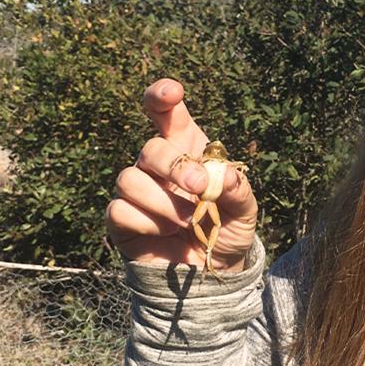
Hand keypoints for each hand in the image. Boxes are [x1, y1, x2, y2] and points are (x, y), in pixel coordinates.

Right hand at [106, 78, 257, 272]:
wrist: (210, 272)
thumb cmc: (226, 230)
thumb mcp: (244, 211)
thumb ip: (238, 190)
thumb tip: (224, 177)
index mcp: (186, 148)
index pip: (165, 111)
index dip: (161, 95)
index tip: (172, 93)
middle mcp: (156, 165)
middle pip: (150, 148)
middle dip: (174, 167)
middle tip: (199, 188)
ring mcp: (137, 190)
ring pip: (129, 178)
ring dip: (162, 202)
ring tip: (187, 221)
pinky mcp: (121, 219)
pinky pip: (119, 210)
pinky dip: (147, 223)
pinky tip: (165, 233)